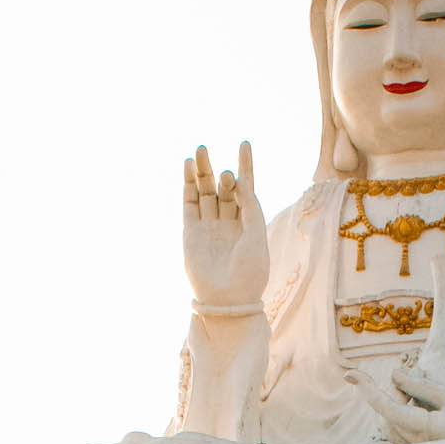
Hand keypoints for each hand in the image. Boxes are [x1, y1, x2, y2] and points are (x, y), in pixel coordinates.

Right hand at [183, 141, 269, 310]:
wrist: (229, 300)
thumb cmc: (249, 271)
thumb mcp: (257, 234)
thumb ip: (250, 205)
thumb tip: (238, 178)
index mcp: (248, 222)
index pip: (246, 187)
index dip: (245, 165)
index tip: (244, 144)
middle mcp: (227, 222)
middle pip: (223, 187)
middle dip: (219, 170)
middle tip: (214, 156)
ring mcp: (208, 226)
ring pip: (204, 192)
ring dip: (202, 171)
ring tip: (199, 150)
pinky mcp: (191, 232)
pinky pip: (189, 204)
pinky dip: (187, 185)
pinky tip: (188, 166)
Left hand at [351, 361, 444, 443]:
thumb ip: (421, 387)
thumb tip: (394, 376)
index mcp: (422, 429)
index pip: (386, 407)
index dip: (367, 389)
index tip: (350, 374)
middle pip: (388, 411)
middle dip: (398, 392)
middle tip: (419, 378)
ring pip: (392, 422)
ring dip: (403, 404)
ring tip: (430, 398)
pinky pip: (401, 431)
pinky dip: (408, 415)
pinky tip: (431, 412)